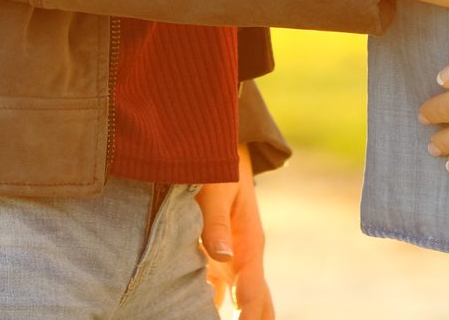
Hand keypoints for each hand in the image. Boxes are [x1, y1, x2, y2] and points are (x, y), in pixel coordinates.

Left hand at [196, 146, 272, 318]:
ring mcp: (231, 260)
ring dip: (233, 318)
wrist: (220, 146)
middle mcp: (244, 257)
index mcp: (250, 243)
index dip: (248, 314)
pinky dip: (211, 308)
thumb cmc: (218, 164)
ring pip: (239, 302)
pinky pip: (217, 292)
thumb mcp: (217, 188)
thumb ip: (216, 222)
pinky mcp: (215, 258)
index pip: (254, 291)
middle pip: (258, 304)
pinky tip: (191, 314)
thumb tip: (223, 256)